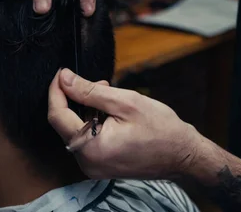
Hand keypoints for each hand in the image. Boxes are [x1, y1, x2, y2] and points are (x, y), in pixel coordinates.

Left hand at [48, 68, 199, 179]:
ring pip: (75, 130)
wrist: (184, 155)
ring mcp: (93, 167)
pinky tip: (110, 113)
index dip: (56, 91)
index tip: (61, 73)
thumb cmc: (161, 129)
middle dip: (74, 99)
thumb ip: (89, 91)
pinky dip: (93, 122)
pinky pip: (86, 140)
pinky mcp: (100, 166)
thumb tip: (64, 79)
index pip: (57, 116)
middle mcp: (87, 162)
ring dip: (85, 110)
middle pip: (64, 124)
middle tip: (96, 83)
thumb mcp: (125, 102)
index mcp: (90, 148)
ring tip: (109, 96)